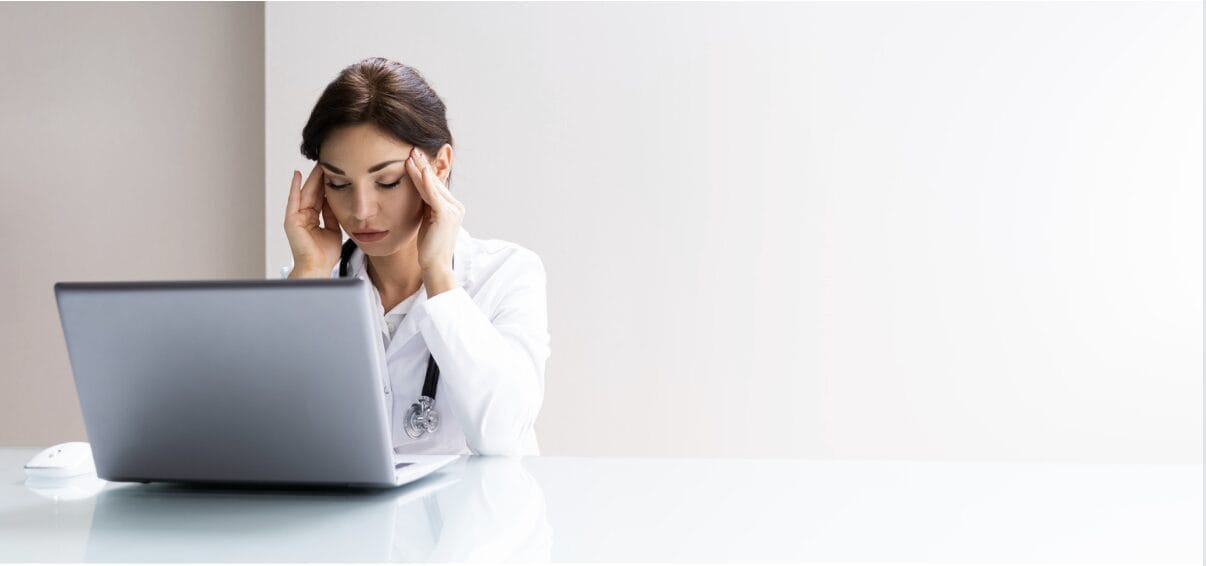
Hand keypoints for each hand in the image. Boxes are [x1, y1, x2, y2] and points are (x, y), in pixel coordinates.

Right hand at [284, 163, 341, 274]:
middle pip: (313, 192)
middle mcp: (303, 216)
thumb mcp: (334, 230)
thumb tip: (336, 199)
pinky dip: (295, 187)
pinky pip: (293, 200)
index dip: (327, 185)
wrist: (318, 268)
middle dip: (320, 178)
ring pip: (305, 193)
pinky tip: (297, 175)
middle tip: (327, 162)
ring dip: (311, 178)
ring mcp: (296, 217)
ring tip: (318, 164)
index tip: (334, 172)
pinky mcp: (291, 220)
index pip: (321, 197)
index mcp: (313, 219)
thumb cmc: (325, 254)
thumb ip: (332, 214)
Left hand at [407, 146, 464, 271]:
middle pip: (435, 182)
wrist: (435, 266)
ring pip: (432, 186)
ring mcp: (453, 210)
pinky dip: (426, 182)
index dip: (424, 171)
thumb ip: (427, 206)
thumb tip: (419, 192)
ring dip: (421, 170)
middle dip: (422, 166)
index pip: (435, 185)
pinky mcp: (446, 215)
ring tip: (411, 156)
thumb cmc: (429, 248)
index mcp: (452, 207)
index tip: (413, 158)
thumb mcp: (428, 221)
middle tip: (412, 150)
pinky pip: (433, 195)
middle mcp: (456, 206)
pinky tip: (420, 170)